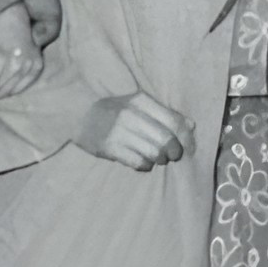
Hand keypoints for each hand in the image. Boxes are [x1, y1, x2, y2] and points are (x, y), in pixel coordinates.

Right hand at [74, 93, 191, 170]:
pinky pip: (138, 163)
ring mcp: (118, 131)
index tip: (189, 146)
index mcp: (140, 100)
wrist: (76, 115)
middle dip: (174, 152)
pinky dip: (145, 165)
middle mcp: (130, 114)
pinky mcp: (109, 148)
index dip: (186, 137)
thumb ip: (164, 113)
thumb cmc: (112, 110)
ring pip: (154, 153)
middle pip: (166, 139)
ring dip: (159, 159)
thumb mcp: (137, 104)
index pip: (174, 120)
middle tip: (172, 155)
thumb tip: (191, 125)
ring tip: (156, 158)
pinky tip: (142, 161)